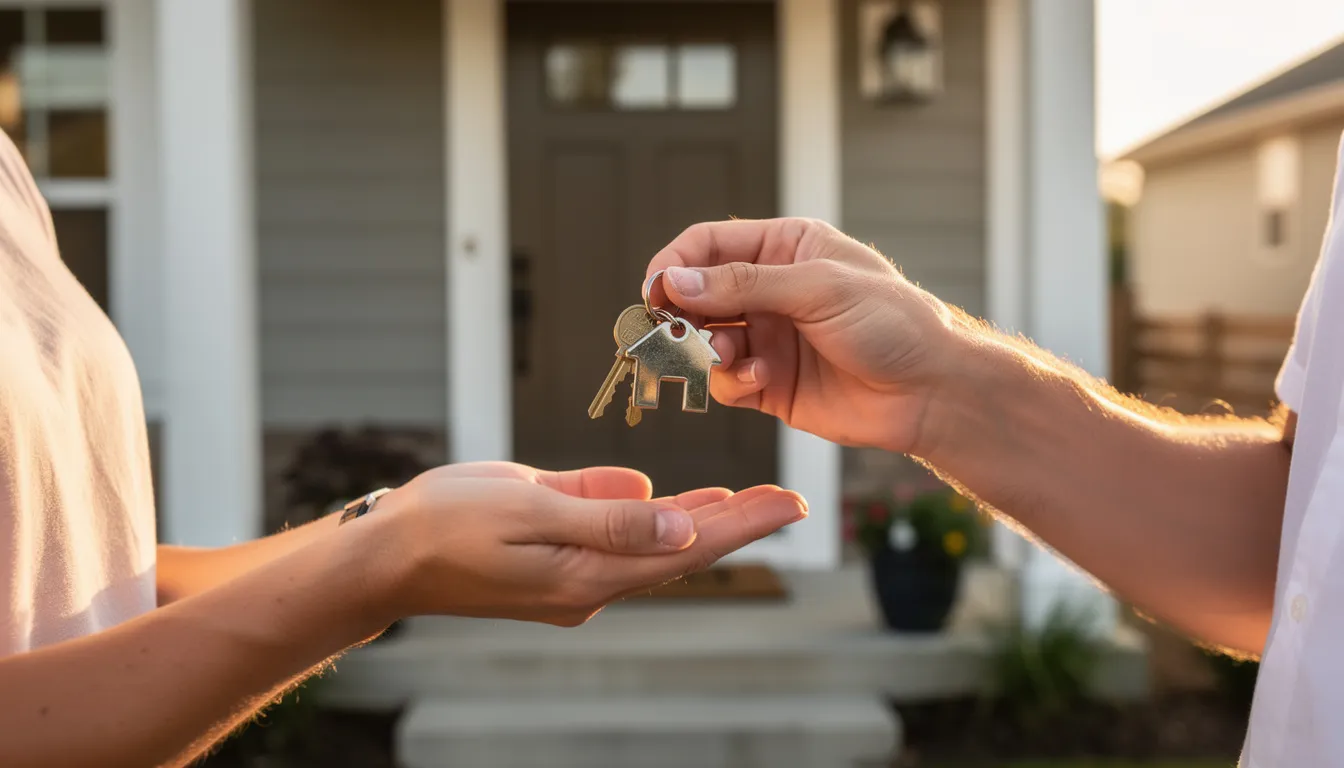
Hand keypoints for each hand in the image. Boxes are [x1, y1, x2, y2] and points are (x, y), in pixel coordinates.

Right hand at [360, 462, 806, 626]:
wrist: (386, 555)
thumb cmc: (446, 525)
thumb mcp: (527, 511)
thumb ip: (606, 515)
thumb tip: (682, 522)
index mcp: (588, 574)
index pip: (688, 547)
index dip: (743, 524)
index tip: (790, 503)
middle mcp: (590, 580)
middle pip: (682, 546)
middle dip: (739, 521)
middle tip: (791, 499)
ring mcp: (574, 571)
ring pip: (655, 539)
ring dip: (704, 518)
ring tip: (752, 500)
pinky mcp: (557, 553)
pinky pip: (619, 530)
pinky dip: (656, 512)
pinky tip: (682, 498)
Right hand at [647, 217, 956, 453]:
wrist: (932, 392)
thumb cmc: (892, 324)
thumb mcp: (818, 288)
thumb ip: (744, 284)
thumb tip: (676, 281)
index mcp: (785, 249)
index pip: (709, 245)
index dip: (675, 264)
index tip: (654, 291)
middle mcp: (770, 291)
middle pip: (697, 295)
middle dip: (683, 314)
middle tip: (676, 332)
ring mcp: (768, 339)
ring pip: (705, 341)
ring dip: (707, 351)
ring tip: (731, 358)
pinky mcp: (770, 385)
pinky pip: (725, 382)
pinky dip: (730, 382)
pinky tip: (760, 380)